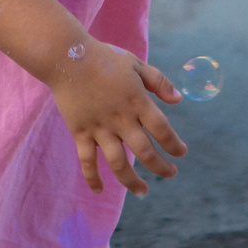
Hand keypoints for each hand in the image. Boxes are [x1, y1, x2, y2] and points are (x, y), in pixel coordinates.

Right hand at [50, 39, 186, 195]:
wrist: (66, 56)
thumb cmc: (104, 58)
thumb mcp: (136, 63)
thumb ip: (159, 81)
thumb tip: (178, 101)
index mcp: (137, 100)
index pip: (162, 129)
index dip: (174, 145)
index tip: (181, 153)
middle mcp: (120, 118)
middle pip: (145, 151)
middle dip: (160, 167)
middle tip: (170, 174)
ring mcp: (99, 127)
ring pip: (118, 162)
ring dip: (131, 181)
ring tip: (143, 191)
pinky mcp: (80, 132)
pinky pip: (87, 160)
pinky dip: (92, 177)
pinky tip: (100, 190)